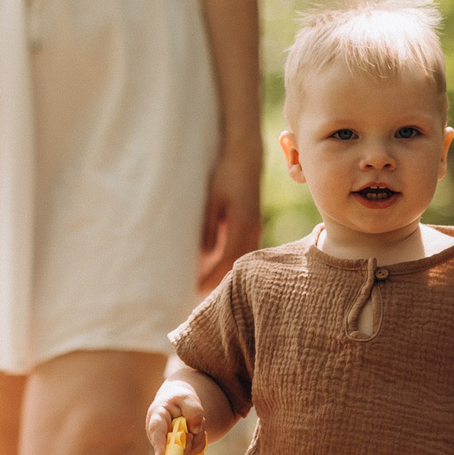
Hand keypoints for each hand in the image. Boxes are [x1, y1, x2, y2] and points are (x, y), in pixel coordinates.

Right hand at [147, 382, 208, 454]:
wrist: (178, 405)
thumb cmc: (179, 401)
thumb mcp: (187, 398)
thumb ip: (193, 411)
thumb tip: (195, 430)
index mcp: (157, 417)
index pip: (156, 431)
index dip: (158, 445)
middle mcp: (159, 435)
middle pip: (173, 446)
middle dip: (190, 437)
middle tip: (200, 421)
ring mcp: (167, 445)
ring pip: (185, 451)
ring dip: (197, 438)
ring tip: (196, 422)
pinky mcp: (176, 451)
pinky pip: (192, 452)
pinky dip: (199, 442)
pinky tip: (196, 430)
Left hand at [196, 146, 261, 291]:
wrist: (246, 159)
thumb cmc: (226, 176)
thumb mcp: (213, 199)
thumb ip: (210, 227)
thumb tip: (205, 255)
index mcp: (243, 224)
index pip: (228, 259)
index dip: (213, 276)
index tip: (197, 289)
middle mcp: (253, 230)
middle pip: (238, 264)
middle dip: (220, 281)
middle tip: (200, 295)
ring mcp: (256, 229)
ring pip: (243, 259)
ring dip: (227, 273)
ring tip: (208, 287)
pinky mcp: (254, 227)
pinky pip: (245, 251)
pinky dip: (233, 263)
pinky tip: (220, 269)